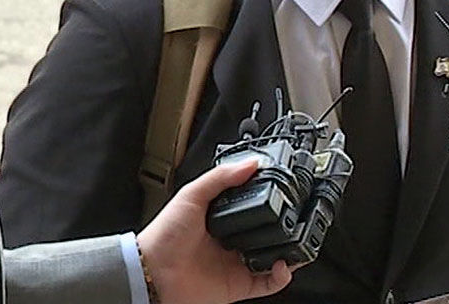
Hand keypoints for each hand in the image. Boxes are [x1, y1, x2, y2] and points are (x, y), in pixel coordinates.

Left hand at [137, 160, 291, 302]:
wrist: (153, 272)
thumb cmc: (163, 235)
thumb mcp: (191, 194)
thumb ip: (221, 178)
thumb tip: (250, 163)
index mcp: (221, 218)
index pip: (253, 206)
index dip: (270, 200)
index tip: (284, 191)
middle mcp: (232, 240)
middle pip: (268, 232)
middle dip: (284, 226)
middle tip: (294, 218)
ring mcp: (237, 263)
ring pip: (274, 258)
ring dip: (289, 251)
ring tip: (295, 241)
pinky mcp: (239, 285)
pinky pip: (269, 283)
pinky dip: (282, 277)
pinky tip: (282, 264)